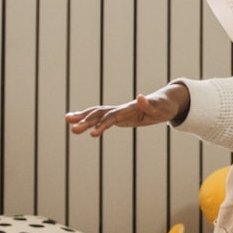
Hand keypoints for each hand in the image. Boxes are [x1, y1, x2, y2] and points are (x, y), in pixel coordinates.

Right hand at [66, 83, 189, 136]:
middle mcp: (121, 109)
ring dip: (83, 118)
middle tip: (72, 130)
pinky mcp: (119, 116)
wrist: (165, 102)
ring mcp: (119, 111)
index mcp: (130, 109)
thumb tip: (141, 97)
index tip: (92, 134)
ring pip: (97, 114)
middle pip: (101, 114)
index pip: (113, 117)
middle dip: (87, 122)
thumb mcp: (160, 108)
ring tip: (67, 121)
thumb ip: (149, 105)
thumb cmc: (164, 106)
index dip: (102, 124)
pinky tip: (77, 123)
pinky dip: (89, 119)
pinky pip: (101, 117)